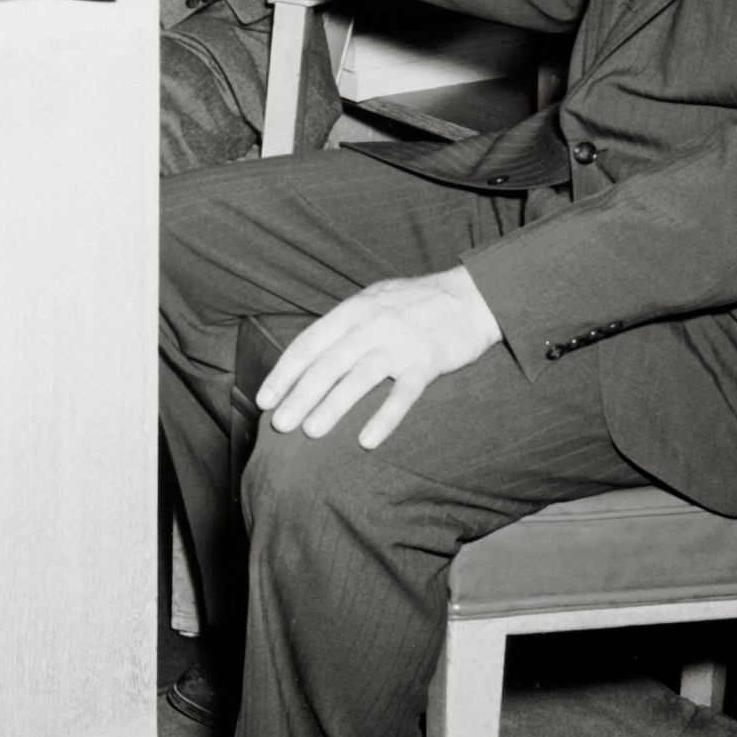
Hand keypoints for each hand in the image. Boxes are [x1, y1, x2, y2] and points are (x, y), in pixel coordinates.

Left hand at [257, 266, 502, 449]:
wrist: (471, 296)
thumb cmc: (416, 302)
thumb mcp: (374, 301)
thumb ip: (345, 325)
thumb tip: (311, 355)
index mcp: (353, 310)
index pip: (309, 343)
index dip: (285, 373)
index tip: (265, 399)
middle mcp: (372, 325)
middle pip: (328, 364)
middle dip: (300, 395)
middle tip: (280, 424)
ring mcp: (399, 344)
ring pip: (358, 379)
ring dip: (332, 406)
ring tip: (310, 432)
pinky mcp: (427, 362)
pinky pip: (402, 395)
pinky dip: (384, 418)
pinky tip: (367, 440)